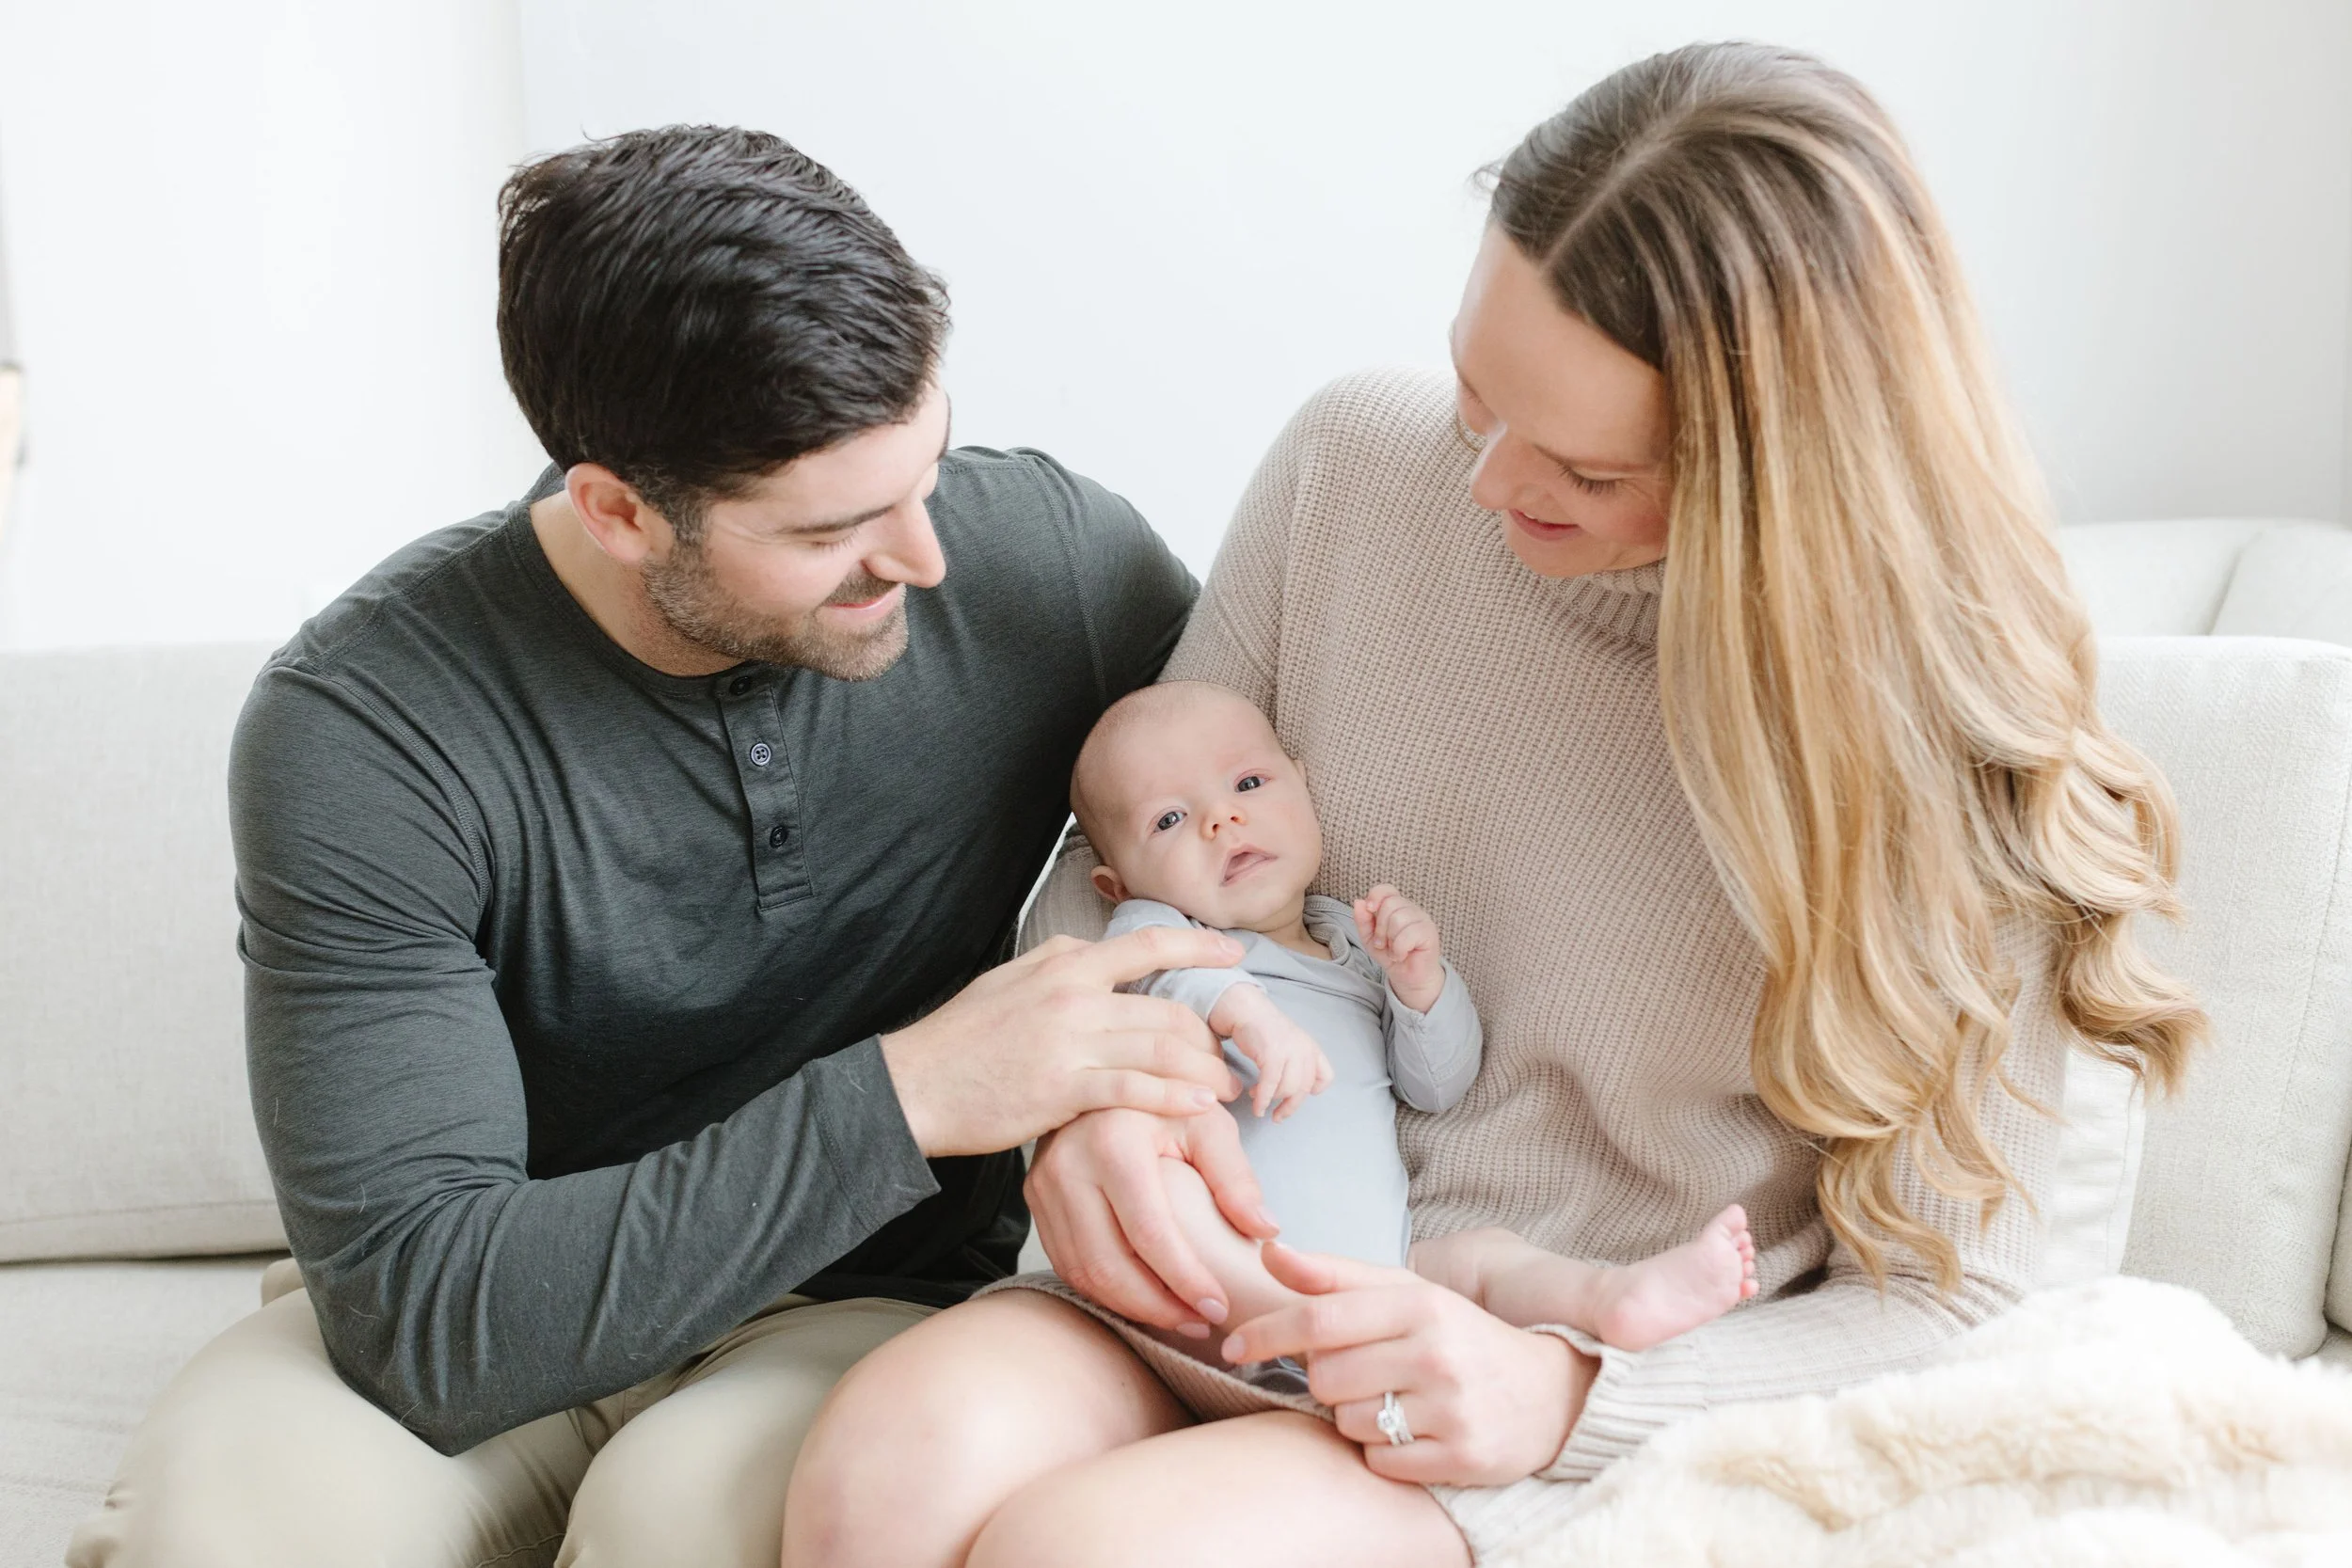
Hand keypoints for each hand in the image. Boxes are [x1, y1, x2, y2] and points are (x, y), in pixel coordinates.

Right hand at [879, 929, 1242, 1156]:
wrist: (915, 1084)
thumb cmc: (960, 1038)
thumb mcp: (1010, 979)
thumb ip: (1059, 965)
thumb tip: (1093, 953)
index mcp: (1064, 963)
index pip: (1147, 944)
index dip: (1199, 947)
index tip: (1233, 953)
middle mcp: (1072, 994)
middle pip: (1166, 1007)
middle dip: (1210, 1036)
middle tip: (1233, 1056)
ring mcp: (1069, 1041)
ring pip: (1160, 1047)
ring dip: (1204, 1071)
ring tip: (1228, 1090)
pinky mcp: (1062, 1088)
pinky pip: (1134, 1089)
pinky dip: (1174, 1097)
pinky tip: (1200, 1107)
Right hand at [1026, 1106, 1278, 1333]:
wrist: (1108, 1079)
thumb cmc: (1166, 1102)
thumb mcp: (1207, 1124)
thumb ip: (1236, 1178)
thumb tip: (1265, 1232)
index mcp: (1112, 1142)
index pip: (1149, 1234)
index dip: (1185, 1280)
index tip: (1218, 1306)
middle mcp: (1067, 1165)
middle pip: (1108, 1265)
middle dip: (1157, 1307)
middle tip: (1199, 1322)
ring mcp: (1043, 1184)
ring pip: (1082, 1272)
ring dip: (1131, 1306)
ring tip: (1177, 1316)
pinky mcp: (1035, 1199)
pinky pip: (1066, 1262)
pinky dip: (1104, 1290)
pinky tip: (1142, 1297)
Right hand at [1208, 984, 1333, 1120]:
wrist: (1246, 1011)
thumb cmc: (1264, 1030)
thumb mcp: (1290, 1044)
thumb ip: (1298, 1063)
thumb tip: (1295, 1090)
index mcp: (1312, 1048)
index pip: (1325, 1076)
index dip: (1314, 1090)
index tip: (1299, 1097)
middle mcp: (1305, 1050)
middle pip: (1303, 1089)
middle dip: (1289, 1107)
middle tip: (1277, 1117)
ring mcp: (1290, 1052)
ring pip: (1287, 1089)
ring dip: (1272, 1101)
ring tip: (1258, 1100)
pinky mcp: (1272, 1055)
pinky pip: (1270, 1086)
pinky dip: (1262, 1100)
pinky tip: (1256, 1105)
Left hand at [1220, 1243, 1595, 1485]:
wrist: (1551, 1394)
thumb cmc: (1461, 1338)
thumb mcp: (1408, 1293)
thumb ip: (1336, 1274)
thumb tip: (1269, 1251)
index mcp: (1421, 1303)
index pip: (1321, 1316)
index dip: (1266, 1332)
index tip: (1232, 1345)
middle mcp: (1437, 1352)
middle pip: (1325, 1376)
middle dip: (1327, 1378)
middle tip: (1365, 1371)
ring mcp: (1451, 1408)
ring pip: (1347, 1421)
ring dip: (1355, 1415)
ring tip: (1397, 1401)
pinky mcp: (1461, 1457)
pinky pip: (1378, 1460)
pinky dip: (1383, 1451)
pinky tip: (1414, 1432)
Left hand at [1353, 885, 1443, 1011]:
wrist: (1407, 977)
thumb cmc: (1391, 954)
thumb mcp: (1369, 938)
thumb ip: (1362, 920)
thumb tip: (1358, 902)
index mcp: (1397, 906)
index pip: (1387, 889)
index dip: (1376, 895)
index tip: (1369, 909)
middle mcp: (1411, 909)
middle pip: (1389, 905)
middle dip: (1380, 928)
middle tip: (1383, 943)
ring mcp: (1423, 919)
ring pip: (1398, 919)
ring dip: (1390, 941)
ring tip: (1393, 950)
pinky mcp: (1430, 933)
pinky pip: (1407, 935)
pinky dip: (1399, 950)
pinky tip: (1401, 955)